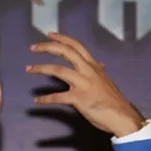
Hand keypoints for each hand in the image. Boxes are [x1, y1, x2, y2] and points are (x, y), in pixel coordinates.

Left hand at [26, 32, 145, 136]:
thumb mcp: (106, 81)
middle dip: (47, 47)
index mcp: (93, 65)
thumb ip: (99, 71)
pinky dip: (46, 99)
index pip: (77, 45)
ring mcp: (83, 84)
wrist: (121, 116)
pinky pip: (58, 97)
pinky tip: (37, 101)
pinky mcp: (79, 99)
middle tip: (33, 47)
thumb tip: (99, 64)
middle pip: (65, 52)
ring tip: (29, 69)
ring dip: (41, 68)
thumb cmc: (113, 100)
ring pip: (58, 70)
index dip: (62, 38)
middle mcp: (88, 70)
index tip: (49, 34)